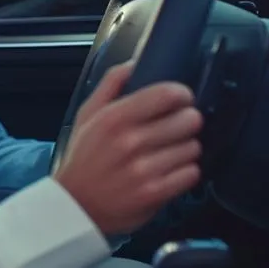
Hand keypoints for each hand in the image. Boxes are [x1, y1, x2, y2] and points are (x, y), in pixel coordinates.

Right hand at [54, 62, 202, 235]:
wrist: (75, 204)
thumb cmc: (84, 157)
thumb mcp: (87, 114)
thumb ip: (111, 84)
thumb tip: (136, 62)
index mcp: (114, 117)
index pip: (167, 94)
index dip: (181, 95)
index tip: (180, 99)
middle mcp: (130, 142)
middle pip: (188, 120)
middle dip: (187, 121)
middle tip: (178, 127)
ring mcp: (144, 169)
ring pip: (193, 147)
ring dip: (186, 148)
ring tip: (172, 151)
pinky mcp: (155, 193)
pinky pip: (191, 173)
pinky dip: (186, 171)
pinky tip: (172, 170)